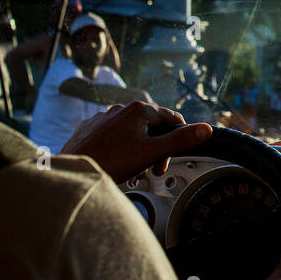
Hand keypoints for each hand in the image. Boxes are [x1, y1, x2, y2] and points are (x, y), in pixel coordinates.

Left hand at [60, 101, 211, 183]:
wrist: (74, 170)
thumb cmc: (111, 161)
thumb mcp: (152, 152)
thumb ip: (180, 140)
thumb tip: (206, 129)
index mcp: (138, 110)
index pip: (171, 118)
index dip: (179, 137)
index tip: (177, 153)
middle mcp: (120, 109)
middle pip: (151, 126)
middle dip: (158, 147)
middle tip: (156, 169)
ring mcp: (103, 118)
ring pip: (132, 131)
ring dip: (139, 149)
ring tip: (135, 169)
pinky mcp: (90, 128)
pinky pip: (113, 136)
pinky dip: (120, 148)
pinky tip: (117, 162)